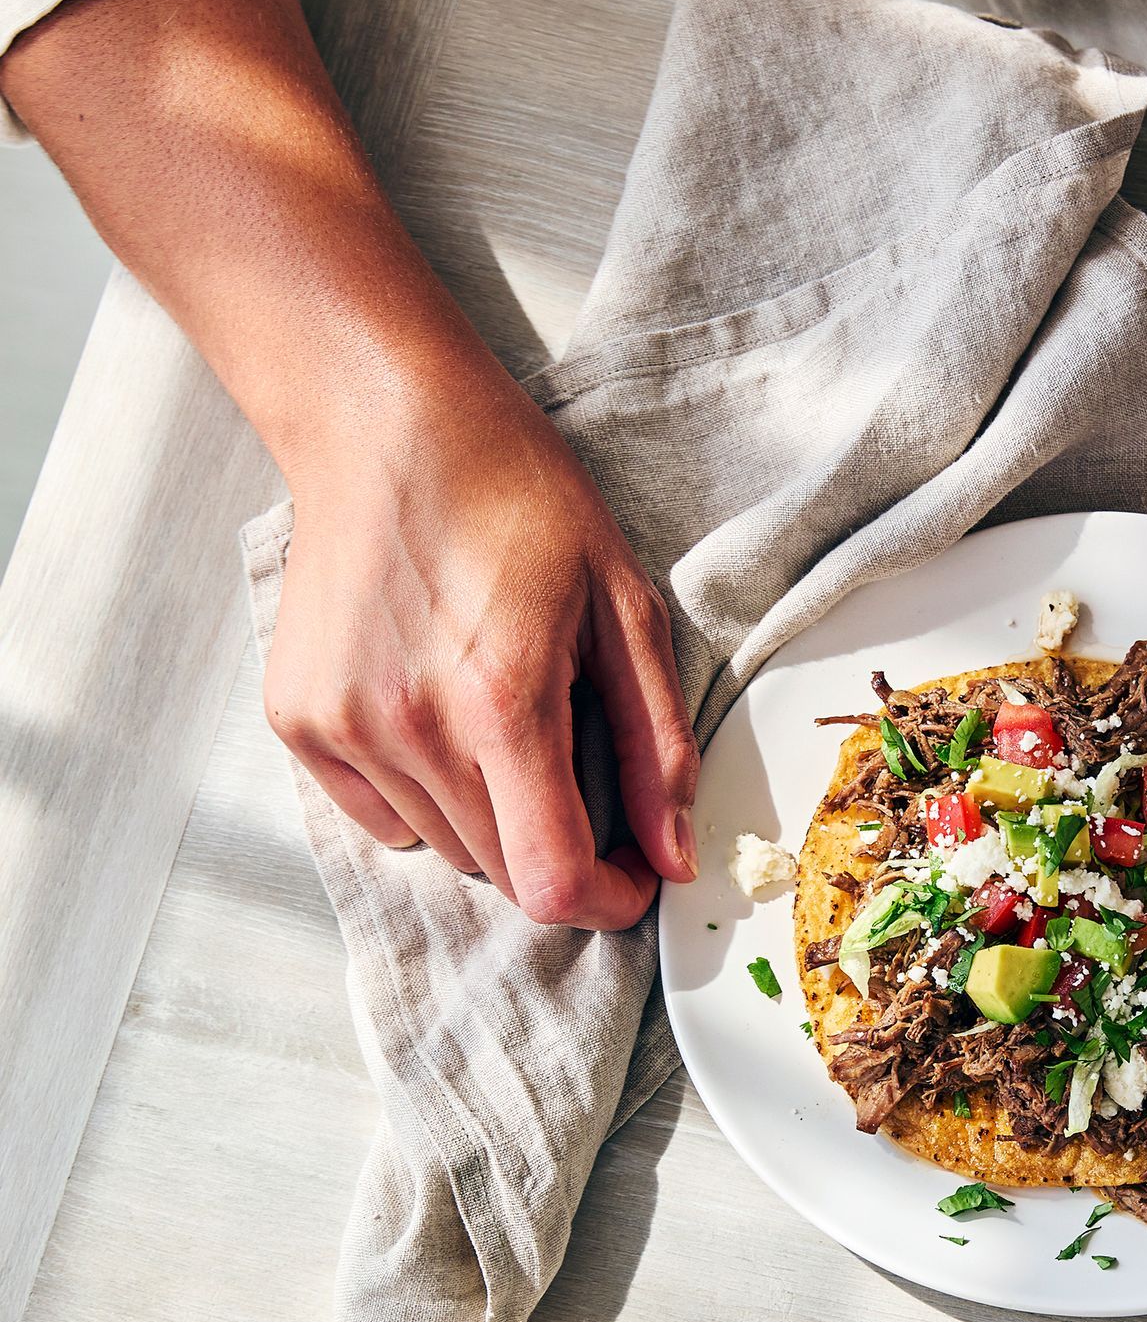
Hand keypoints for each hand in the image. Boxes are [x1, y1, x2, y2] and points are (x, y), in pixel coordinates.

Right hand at [265, 374, 697, 928]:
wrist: (384, 422)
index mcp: (502, 702)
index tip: (630, 873)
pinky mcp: (298, 719)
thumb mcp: (624, 604)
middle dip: (558, 847)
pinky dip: (422, 795)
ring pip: (444, 845)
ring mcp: (343, 727)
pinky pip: (380, 816)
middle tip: (578, 776)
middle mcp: (411, 728)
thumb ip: (657, 743)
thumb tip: (672, 855)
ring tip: (500, 718)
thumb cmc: (516, 495)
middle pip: (502, 870)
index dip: (607, 898)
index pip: (553, 880)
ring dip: (490, 816)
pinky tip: (436, 713)